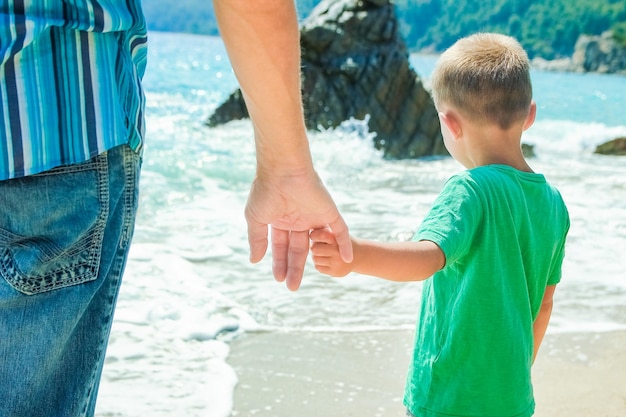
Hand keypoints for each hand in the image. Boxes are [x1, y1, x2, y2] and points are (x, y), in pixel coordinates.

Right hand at [245, 167, 351, 290]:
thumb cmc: (266, 192)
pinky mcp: (329, 212)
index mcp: (281, 219)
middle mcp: (298, 219)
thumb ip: (257, 240)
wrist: (283, 171)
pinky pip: (340, 231)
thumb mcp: (256, 219)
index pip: (282, 245)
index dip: (280, 262)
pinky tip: (348, 259)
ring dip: (317, 260)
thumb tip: (254, 260)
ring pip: (317, 243)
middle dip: (294, 268)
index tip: (278, 278)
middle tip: (292, 288)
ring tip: (315, 276)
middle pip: (298, 248)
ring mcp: (314, 216)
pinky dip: (344, 244)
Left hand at [310, 227, 353, 277]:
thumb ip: (324, 229)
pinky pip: (318, 267)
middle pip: (314, 249)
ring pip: (315, 259)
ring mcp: (337, 263)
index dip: (314, 235)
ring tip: (322, 252)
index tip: (313, 235)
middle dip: (314, 246)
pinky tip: (325, 259)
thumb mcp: (337, 231)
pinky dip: (319, 263)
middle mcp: (338, 251)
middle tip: (317, 244)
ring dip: (316, 255)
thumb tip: (308, 229)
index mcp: (338, 238)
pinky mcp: (335, 272)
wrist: (359, 255)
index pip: (321, 235)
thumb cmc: (341, 240)